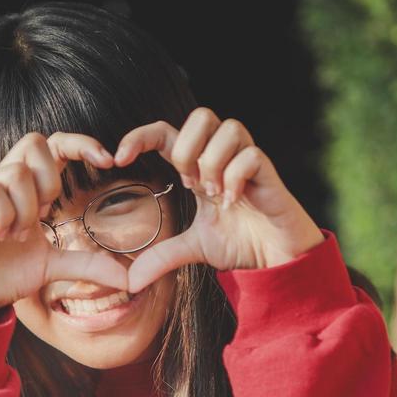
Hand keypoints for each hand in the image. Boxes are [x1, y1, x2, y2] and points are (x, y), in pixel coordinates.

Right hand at [0, 132, 128, 318]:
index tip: (109, 159)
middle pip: (34, 142)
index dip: (82, 144)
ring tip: (14, 237)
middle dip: (50, 179)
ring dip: (25, 208)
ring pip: (16, 172)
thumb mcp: (52, 269)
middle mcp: (7, 184)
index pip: (56, 147)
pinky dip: (3, 215)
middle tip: (44, 216)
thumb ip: (87, 266)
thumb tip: (128, 276)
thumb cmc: (2, 275)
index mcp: (30, 191)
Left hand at [113, 107, 324, 293]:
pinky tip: (233, 202)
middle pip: (201, 115)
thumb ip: (161, 257)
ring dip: (213, 162)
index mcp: (201, 168)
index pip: (167, 132)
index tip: (119, 158)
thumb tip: (130, 281)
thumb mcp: (193, 249)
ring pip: (228, 128)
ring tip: (215, 195)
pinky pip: (251, 156)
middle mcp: (224, 158)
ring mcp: (249, 163)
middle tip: (190, 184)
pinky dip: (235, 177)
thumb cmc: (243, 246)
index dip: (140, 136)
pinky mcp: (270, 175)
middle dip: (186, 147)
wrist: (278, 261)